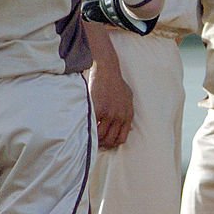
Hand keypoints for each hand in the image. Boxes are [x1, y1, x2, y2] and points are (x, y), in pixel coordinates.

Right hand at [84, 22, 133, 148]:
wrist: (107, 69)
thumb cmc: (116, 82)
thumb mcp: (128, 97)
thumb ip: (128, 112)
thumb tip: (130, 127)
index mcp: (128, 115)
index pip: (121, 138)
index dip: (112, 143)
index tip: (104, 142)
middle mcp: (121, 116)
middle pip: (110, 140)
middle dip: (101, 143)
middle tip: (93, 141)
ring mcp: (110, 113)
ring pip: (101, 136)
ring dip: (93, 138)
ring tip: (87, 135)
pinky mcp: (99, 109)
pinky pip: (93, 126)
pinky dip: (88, 129)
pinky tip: (84, 127)